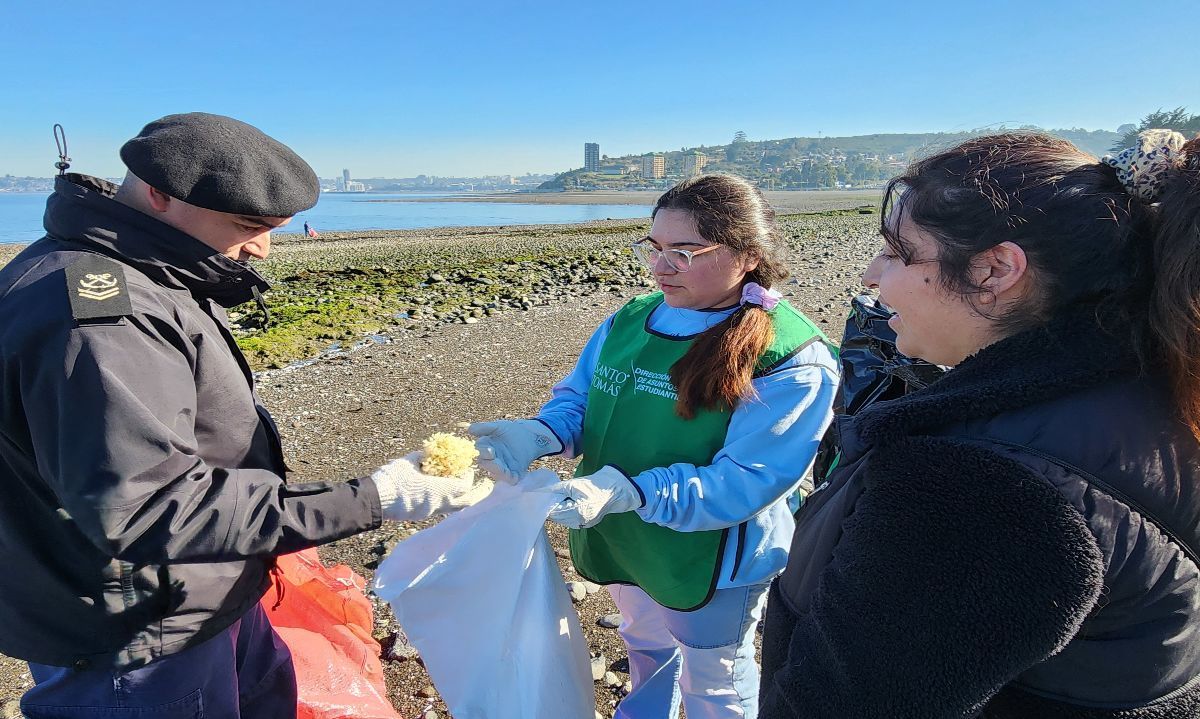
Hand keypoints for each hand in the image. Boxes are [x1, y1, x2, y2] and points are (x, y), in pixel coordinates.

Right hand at [371, 452, 491, 521]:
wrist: (375, 499)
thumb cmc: (392, 477)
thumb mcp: (409, 462)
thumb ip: (423, 457)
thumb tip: (430, 452)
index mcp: (437, 489)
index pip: (464, 486)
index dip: (468, 476)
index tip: (466, 469)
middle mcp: (438, 504)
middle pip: (466, 502)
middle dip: (475, 493)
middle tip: (478, 484)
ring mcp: (430, 512)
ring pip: (454, 509)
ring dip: (460, 499)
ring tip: (461, 490)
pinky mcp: (422, 516)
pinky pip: (441, 511)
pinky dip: (445, 503)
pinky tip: (442, 495)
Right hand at [468, 419, 562, 483]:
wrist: (530, 435)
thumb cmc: (512, 430)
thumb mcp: (498, 427)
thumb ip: (484, 428)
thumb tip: (469, 429)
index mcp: (485, 448)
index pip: (479, 452)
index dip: (482, 451)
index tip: (488, 449)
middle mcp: (491, 460)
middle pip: (485, 464)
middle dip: (488, 461)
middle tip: (493, 454)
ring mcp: (502, 467)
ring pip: (496, 473)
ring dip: (497, 469)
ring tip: (500, 463)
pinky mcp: (514, 473)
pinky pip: (509, 479)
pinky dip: (509, 478)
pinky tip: (512, 474)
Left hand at [547, 465, 642, 528]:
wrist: (615, 489)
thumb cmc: (594, 485)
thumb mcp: (573, 484)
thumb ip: (555, 489)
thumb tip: (540, 492)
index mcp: (577, 512)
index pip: (554, 512)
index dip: (547, 505)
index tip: (542, 497)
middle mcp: (580, 522)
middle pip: (558, 518)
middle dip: (553, 508)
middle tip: (552, 496)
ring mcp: (584, 524)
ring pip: (564, 520)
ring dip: (560, 511)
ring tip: (562, 499)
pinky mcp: (587, 524)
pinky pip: (571, 520)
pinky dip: (567, 513)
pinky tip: (569, 504)